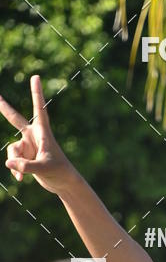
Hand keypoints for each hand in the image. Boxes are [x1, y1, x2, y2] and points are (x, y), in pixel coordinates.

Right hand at [0, 75, 74, 192]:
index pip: (39, 109)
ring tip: (22, 174)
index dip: (36, 93)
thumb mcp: (44, 169)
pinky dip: (15, 169)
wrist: (63, 184)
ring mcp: (28, 146)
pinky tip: (20, 179)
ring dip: (15, 162)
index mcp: (43, 132)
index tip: (36, 77)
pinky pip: (13, 160)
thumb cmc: (59, 172)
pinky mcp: (25, 156)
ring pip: (12, 150)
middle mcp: (34, 136)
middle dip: (4, 108)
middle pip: (15, 119)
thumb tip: (8, 162)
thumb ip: (25, 166)